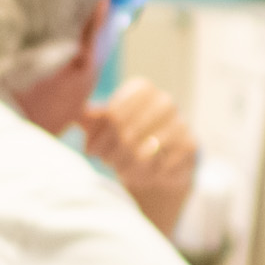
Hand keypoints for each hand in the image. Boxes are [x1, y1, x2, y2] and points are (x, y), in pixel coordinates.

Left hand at [77, 81, 200, 238]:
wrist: (165, 157)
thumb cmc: (130, 136)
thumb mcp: (107, 125)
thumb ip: (90, 118)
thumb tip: (74, 112)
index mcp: (142, 89)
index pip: (113, 114)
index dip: (98, 137)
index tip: (91, 150)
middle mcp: (164, 101)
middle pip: (126, 133)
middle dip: (110, 154)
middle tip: (104, 163)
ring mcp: (181, 122)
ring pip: (143, 152)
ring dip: (126, 166)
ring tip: (119, 171)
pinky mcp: (190, 145)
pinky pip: (161, 166)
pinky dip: (146, 175)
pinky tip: (140, 176)